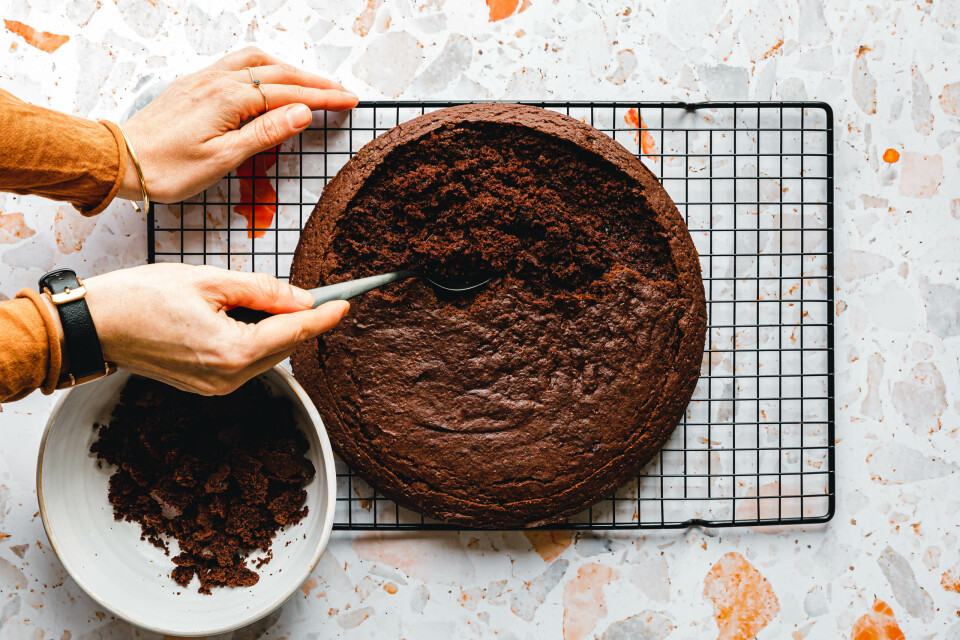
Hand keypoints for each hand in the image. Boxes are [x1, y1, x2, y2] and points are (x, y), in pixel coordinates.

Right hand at [79, 263, 347, 394]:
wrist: (94, 325)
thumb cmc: (142, 297)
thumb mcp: (210, 280)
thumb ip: (263, 290)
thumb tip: (303, 299)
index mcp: (232, 352)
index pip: (295, 333)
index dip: (325, 316)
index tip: (347, 303)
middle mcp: (229, 378)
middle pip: (284, 347)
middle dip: (298, 319)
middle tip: (308, 291)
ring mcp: (217, 387)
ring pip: (266, 355)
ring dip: (274, 329)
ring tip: (261, 299)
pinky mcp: (206, 385)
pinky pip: (245, 361)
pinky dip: (253, 339)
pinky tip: (241, 317)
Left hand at [118, 46, 357, 202]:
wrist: (121, 160)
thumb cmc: (168, 168)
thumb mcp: (223, 158)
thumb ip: (265, 132)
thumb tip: (302, 112)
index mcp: (229, 99)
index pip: (289, 93)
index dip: (323, 97)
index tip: (349, 100)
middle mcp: (218, 81)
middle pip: (278, 72)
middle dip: (315, 81)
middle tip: (342, 92)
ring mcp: (204, 79)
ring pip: (257, 61)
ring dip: (289, 69)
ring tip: (311, 83)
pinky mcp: (194, 85)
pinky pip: (237, 64)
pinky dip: (264, 67)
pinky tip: (269, 79)